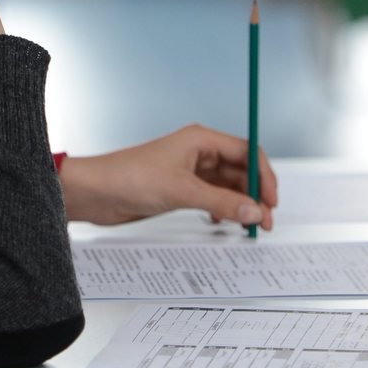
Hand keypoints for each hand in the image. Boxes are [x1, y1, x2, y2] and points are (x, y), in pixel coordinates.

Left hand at [59, 125, 278, 229]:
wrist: (95, 193)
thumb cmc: (129, 177)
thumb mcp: (181, 191)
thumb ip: (221, 201)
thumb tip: (254, 211)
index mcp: (201, 140)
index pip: (247, 152)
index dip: (264, 175)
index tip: (272, 200)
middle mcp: (198, 153)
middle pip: (241, 171)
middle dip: (255, 195)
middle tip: (264, 221)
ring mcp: (190, 172)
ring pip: (228, 187)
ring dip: (240, 205)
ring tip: (248, 227)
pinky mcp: (181, 190)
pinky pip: (213, 198)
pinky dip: (223, 211)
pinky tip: (222, 224)